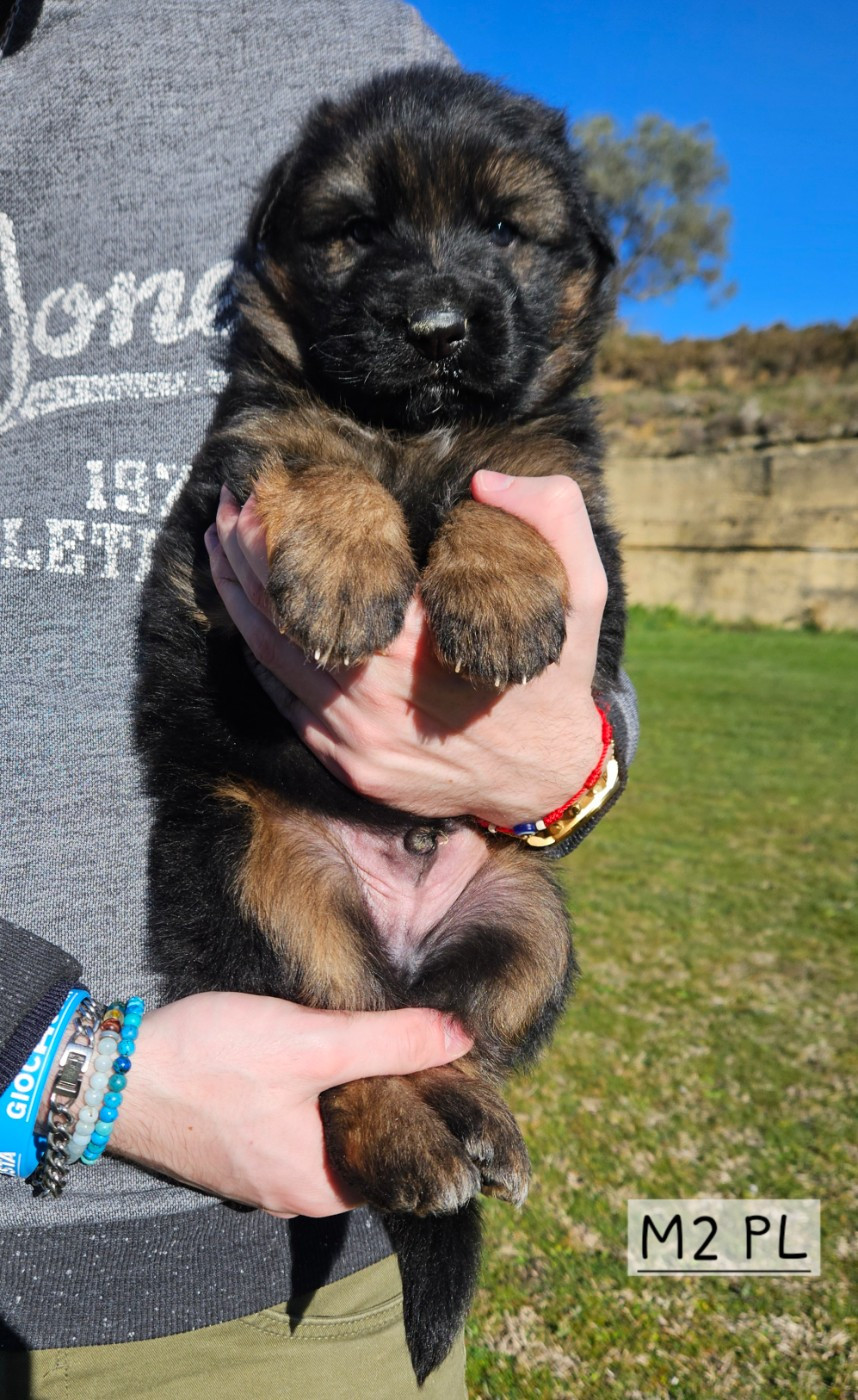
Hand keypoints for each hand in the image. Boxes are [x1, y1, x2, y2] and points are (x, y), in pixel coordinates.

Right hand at [109, 995, 471, 1216]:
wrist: (110, 1075)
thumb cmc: (207, 1063)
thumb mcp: (309, 1042)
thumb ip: (389, 1042)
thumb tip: (463, 1036)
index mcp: (324, 1188)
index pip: (409, 1158)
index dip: (433, 1107)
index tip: (448, 1059)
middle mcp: (298, 1194)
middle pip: (372, 1143)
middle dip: (393, 1094)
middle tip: (414, 1036)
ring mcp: (266, 1175)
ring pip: (335, 1132)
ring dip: (351, 1089)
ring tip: (371, 1034)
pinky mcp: (242, 1149)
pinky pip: (300, 1126)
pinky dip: (315, 1093)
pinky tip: (319, 1050)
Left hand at [206, 470, 606, 828]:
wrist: (546, 776)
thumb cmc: (555, 674)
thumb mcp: (583, 592)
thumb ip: (552, 519)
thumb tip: (485, 483)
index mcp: (425, 645)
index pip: (332, 576)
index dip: (285, 532)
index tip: (263, 490)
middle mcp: (380, 695)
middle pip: (285, 615)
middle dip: (244, 556)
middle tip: (223, 508)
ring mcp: (358, 736)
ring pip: (272, 658)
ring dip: (237, 599)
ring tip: (216, 548)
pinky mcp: (348, 764)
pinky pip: (284, 703)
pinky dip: (254, 655)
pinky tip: (241, 616)